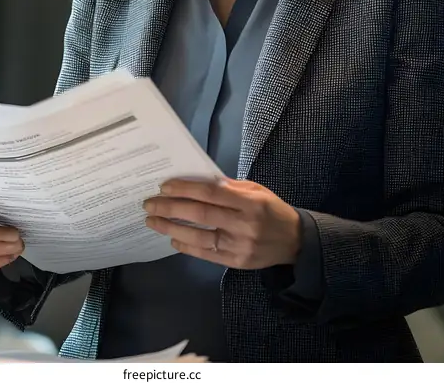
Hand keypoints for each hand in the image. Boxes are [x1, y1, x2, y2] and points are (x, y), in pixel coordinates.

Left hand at [143, 178, 301, 269]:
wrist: (294, 241)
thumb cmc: (272, 210)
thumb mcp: (256, 190)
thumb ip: (228, 187)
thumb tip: (197, 180)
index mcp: (250, 202)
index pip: (211, 193)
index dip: (186, 189)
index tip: (164, 186)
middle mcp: (244, 224)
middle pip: (201, 214)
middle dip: (171, 208)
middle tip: (150, 204)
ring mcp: (239, 245)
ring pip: (199, 237)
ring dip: (172, 228)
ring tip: (153, 222)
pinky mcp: (236, 262)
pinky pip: (206, 254)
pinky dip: (187, 246)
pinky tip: (173, 237)